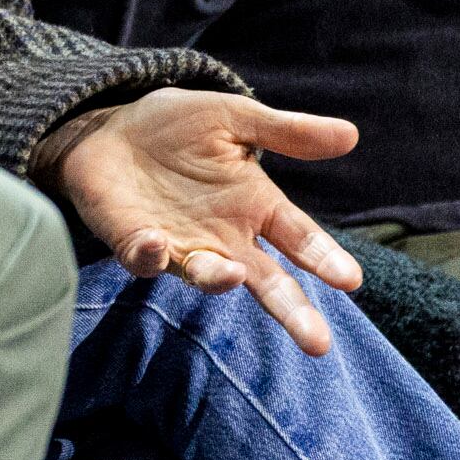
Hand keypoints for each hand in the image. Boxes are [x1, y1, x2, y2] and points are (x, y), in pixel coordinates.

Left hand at [36, 89, 364, 355]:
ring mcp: (180, 246)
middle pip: (267, 282)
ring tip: (232, 276)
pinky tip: (155, 242)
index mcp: (256, 207)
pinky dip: (150, 255)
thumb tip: (351, 134)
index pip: (298, 238)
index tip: (348, 279)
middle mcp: (225, 238)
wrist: (108, 126)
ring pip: (207, 276)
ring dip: (218, 278)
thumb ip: (285, 131)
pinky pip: (144, 259)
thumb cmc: (177, 126)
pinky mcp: (135, 244)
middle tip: (317, 342)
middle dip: (292, 311)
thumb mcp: (233, 117)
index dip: (322, 258)